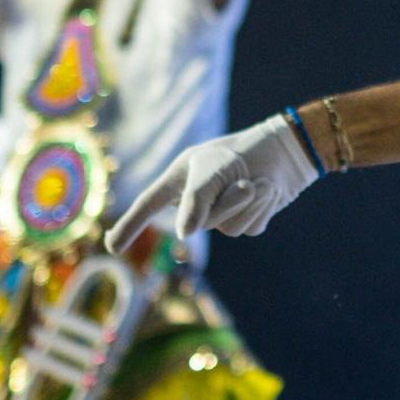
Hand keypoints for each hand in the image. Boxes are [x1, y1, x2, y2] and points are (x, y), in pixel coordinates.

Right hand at [105, 114, 317, 252]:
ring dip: (247, 206)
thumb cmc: (242, 154)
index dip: (130, 226)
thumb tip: (184, 235)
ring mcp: (221, 213)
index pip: (149, 206)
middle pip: (200, 223)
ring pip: (228, 229)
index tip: (112, 247)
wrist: (286, 151)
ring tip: (256, 184)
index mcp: (180, 180)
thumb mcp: (213, 170)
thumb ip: (194, 202)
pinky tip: (266, 192)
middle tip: (244, 183)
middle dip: (226, 204)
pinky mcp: (246, 221)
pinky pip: (249, 228)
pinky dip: (261, 210)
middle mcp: (197, 199)